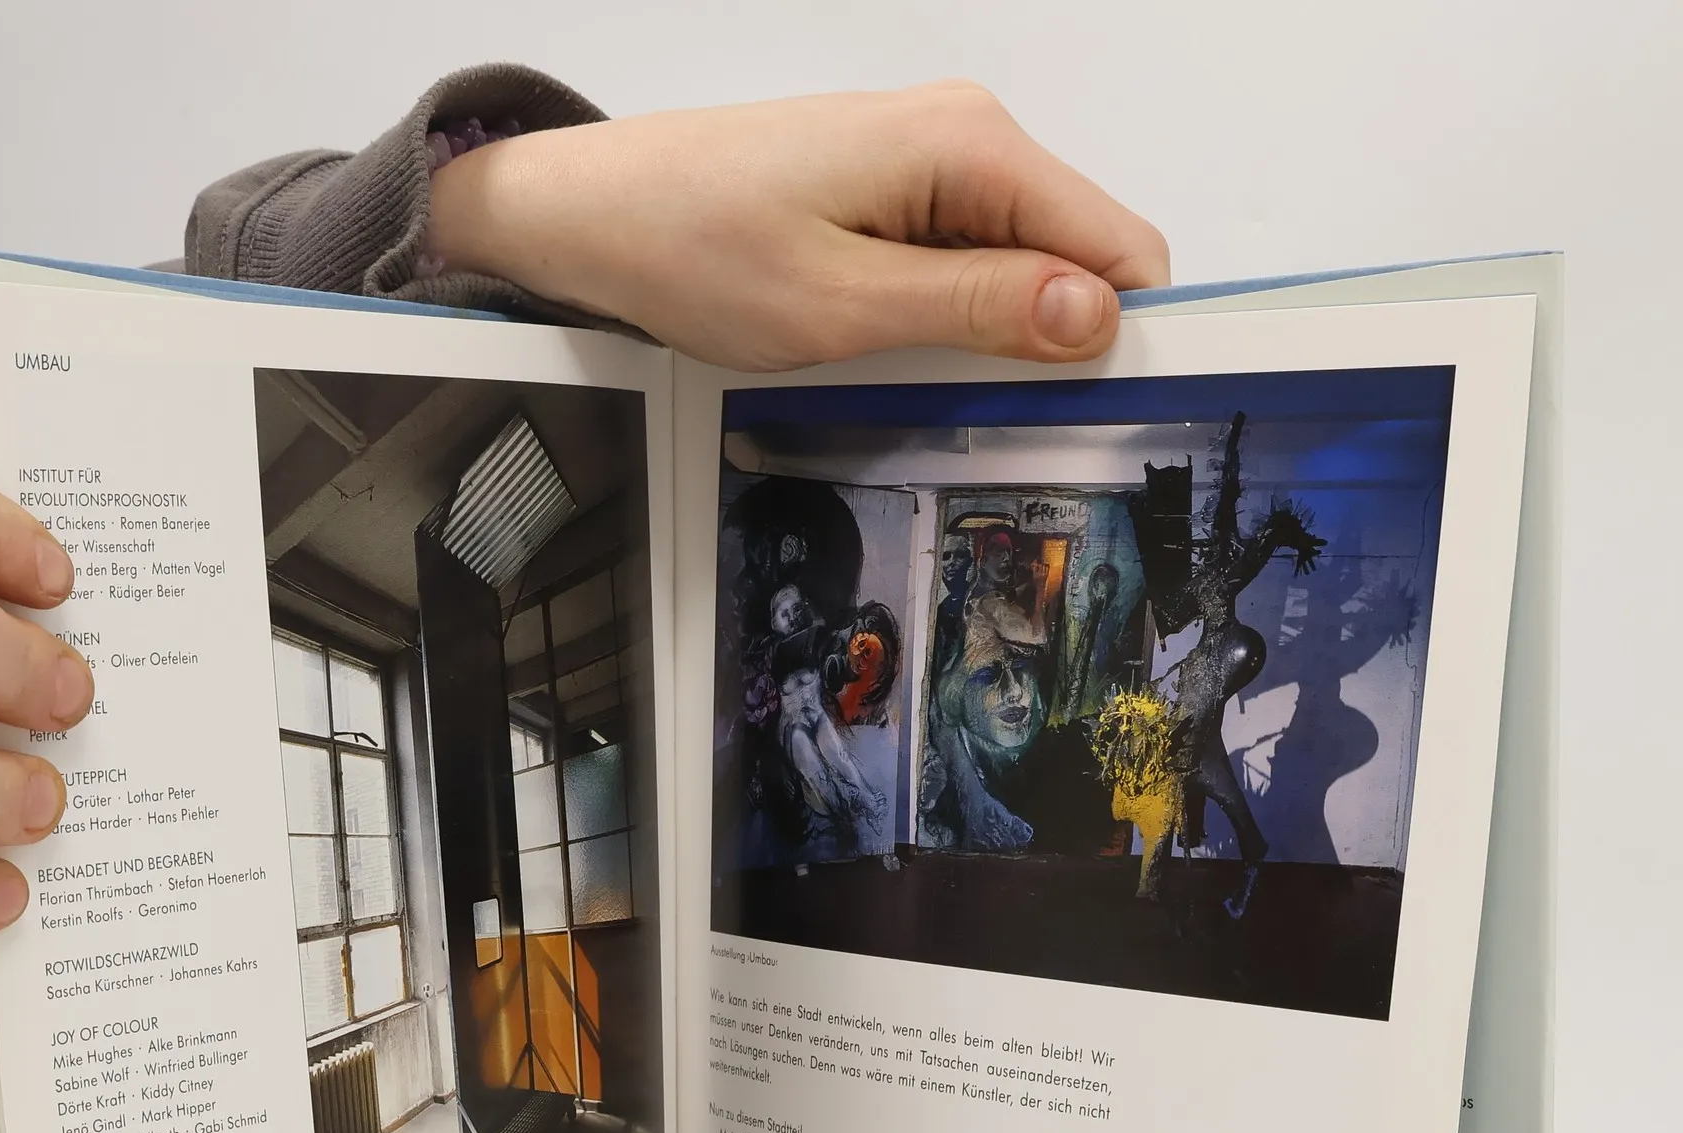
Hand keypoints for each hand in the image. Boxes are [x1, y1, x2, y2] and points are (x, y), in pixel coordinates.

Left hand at [427, 81, 1169, 369]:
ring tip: (905, 365)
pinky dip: (946, 313)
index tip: (1099, 407)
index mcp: (971, 147)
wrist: (598, 212)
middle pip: (1078, 254)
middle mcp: (967, 136)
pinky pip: (966, 259)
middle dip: (1052, 338)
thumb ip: (978, 311)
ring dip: (990, 331)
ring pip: (1022, 264)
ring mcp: (933, 160)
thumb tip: (1094, 316)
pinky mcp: (899, 189)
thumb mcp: (845, 306)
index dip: (1122, 333)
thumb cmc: (695, 245)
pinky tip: (887, 341)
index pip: (1118, 245)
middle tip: (979, 404)